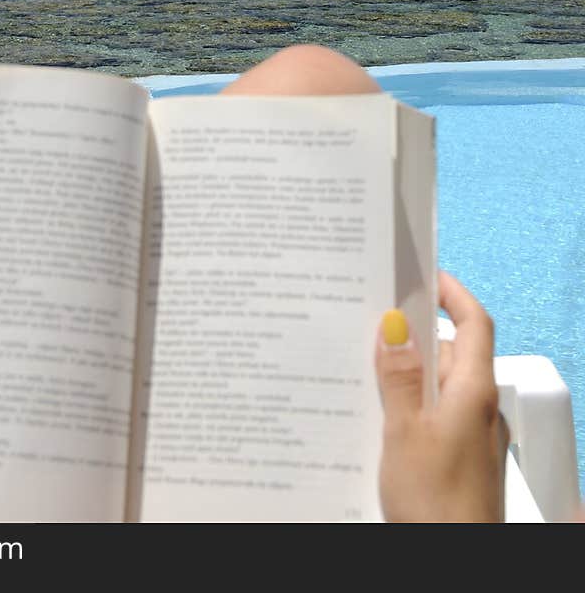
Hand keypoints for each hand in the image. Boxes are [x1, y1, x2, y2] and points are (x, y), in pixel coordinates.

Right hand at [376, 271, 506, 522]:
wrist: (456, 567)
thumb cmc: (436, 502)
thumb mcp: (405, 431)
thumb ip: (400, 378)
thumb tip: (395, 327)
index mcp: (474, 391)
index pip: (474, 323)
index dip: (452, 293)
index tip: (424, 274)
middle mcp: (479, 409)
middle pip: (450, 354)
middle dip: (411, 338)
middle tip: (368, 322)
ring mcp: (471, 438)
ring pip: (437, 389)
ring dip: (404, 377)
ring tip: (359, 371)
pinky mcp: (457, 463)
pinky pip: (433, 420)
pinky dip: (407, 409)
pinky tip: (374, 419)